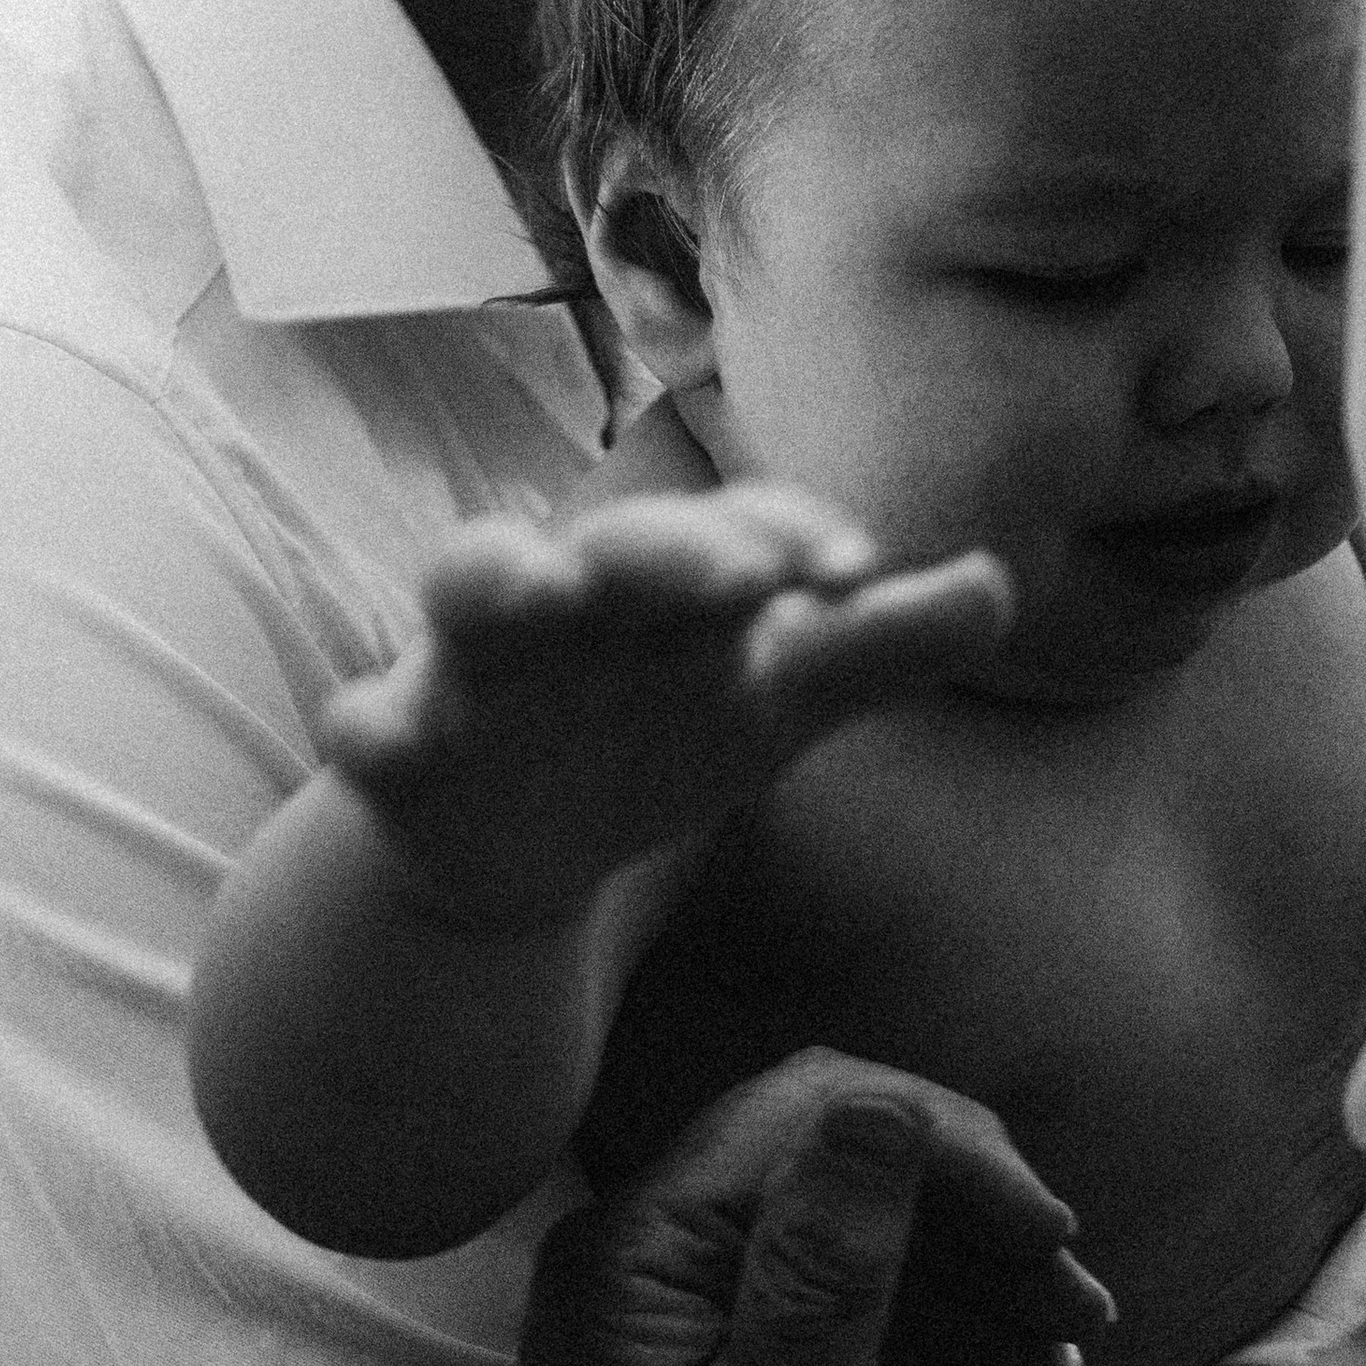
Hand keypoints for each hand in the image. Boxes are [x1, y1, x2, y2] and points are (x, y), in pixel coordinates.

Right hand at [319, 486, 1012, 929]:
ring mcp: (479, 661)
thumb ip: (879, 648)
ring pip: (472, 585)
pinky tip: (379, 740)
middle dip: (666, 546)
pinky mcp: (397, 742)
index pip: (739, 528)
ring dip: (501, 578)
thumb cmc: (658, 732)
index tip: (851, 572)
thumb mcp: (777, 701)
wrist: (515, 837)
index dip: (787, 537)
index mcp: (678, 580)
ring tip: (543, 587)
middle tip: (738, 573)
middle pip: (615, 542)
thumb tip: (999, 581)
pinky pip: (365, 722)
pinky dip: (369, 725)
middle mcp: (580, 594)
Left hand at [517, 1051, 1116, 1365]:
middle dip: (981, 1228)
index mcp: (634, 1252)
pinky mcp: (740, 1351)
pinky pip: (868, 1303)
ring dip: (989, 1297)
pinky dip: (957, 1348)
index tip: (1052, 1237)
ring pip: (876, 1231)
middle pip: (851, 1155)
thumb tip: (877, 1109)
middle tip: (1077, 1320)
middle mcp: (651, 1252)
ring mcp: (692, 1300)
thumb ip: (825, 1272)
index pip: (809, 1107)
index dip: (947, 1148)